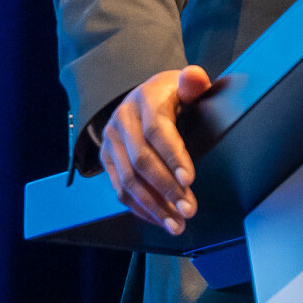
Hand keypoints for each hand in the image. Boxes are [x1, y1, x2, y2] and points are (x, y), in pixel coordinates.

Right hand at [99, 65, 212, 235]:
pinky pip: (120, 189)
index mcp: (145, 100)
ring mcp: (111, 141)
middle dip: (166, 189)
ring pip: (128, 180)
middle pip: (141, 160)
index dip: (173, 156)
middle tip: (189, 210)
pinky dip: (140, 208)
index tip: (190, 179)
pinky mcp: (106, 159)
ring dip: (153, 206)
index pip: (157, 131)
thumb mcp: (184, 84)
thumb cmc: (172, 95)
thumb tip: (196, 77)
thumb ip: (193, 83)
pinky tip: (160, 219)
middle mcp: (122, 120)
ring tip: (177, 224)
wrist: (143, 97)